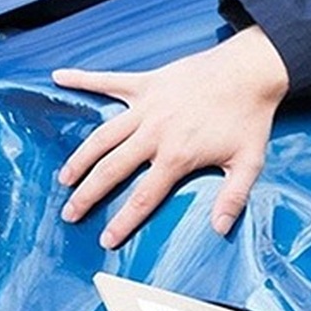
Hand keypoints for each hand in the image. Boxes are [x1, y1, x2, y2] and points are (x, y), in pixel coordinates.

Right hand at [53, 26, 289, 248]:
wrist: (251, 71)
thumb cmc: (250, 116)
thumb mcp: (248, 162)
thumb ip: (233, 198)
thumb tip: (220, 228)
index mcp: (177, 156)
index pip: (144, 197)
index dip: (123, 221)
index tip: (106, 239)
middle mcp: (155, 133)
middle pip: (112, 169)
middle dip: (88, 194)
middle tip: (70, 213)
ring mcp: (147, 106)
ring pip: (103, 135)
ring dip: (81, 156)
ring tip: (65, 177)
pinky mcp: (147, 84)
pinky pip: (108, 81)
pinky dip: (83, 79)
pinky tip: (59, 78)